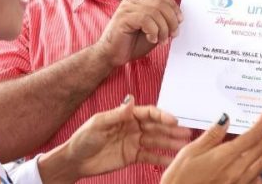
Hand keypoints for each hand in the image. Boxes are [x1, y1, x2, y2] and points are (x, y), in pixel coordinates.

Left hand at [38, 95, 190, 182]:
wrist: (75, 161)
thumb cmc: (82, 139)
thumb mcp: (98, 124)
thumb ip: (116, 114)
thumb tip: (131, 100)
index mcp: (126, 115)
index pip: (148, 113)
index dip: (162, 116)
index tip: (173, 120)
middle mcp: (133, 127)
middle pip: (156, 127)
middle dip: (171, 130)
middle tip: (186, 133)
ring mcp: (134, 141)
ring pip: (157, 141)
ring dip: (170, 143)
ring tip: (184, 146)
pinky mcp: (133, 156)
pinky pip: (150, 156)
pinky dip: (162, 158)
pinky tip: (172, 160)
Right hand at [95, 0, 181, 66]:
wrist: (111, 56)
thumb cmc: (131, 45)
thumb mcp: (153, 31)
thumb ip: (162, 22)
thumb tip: (178, 19)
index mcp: (139, 2)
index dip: (174, 7)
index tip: (180, 21)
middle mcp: (132, 2)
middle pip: (160, 2)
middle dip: (171, 20)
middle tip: (173, 34)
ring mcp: (126, 9)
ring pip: (154, 11)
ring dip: (163, 28)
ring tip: (162, 40)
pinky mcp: (122, 18)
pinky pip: (145, 19)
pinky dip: (153, 31)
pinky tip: (151, 39)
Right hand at [161, 112, 261, 183]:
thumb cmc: (180, 178)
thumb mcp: (189, 152)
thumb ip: (211, 135)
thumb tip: (226, 118)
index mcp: (224, 157)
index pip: (249, 137)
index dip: (260, 125)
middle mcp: (235, 169)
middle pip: (260, 148)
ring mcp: (238, 181)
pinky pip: (257, 176)